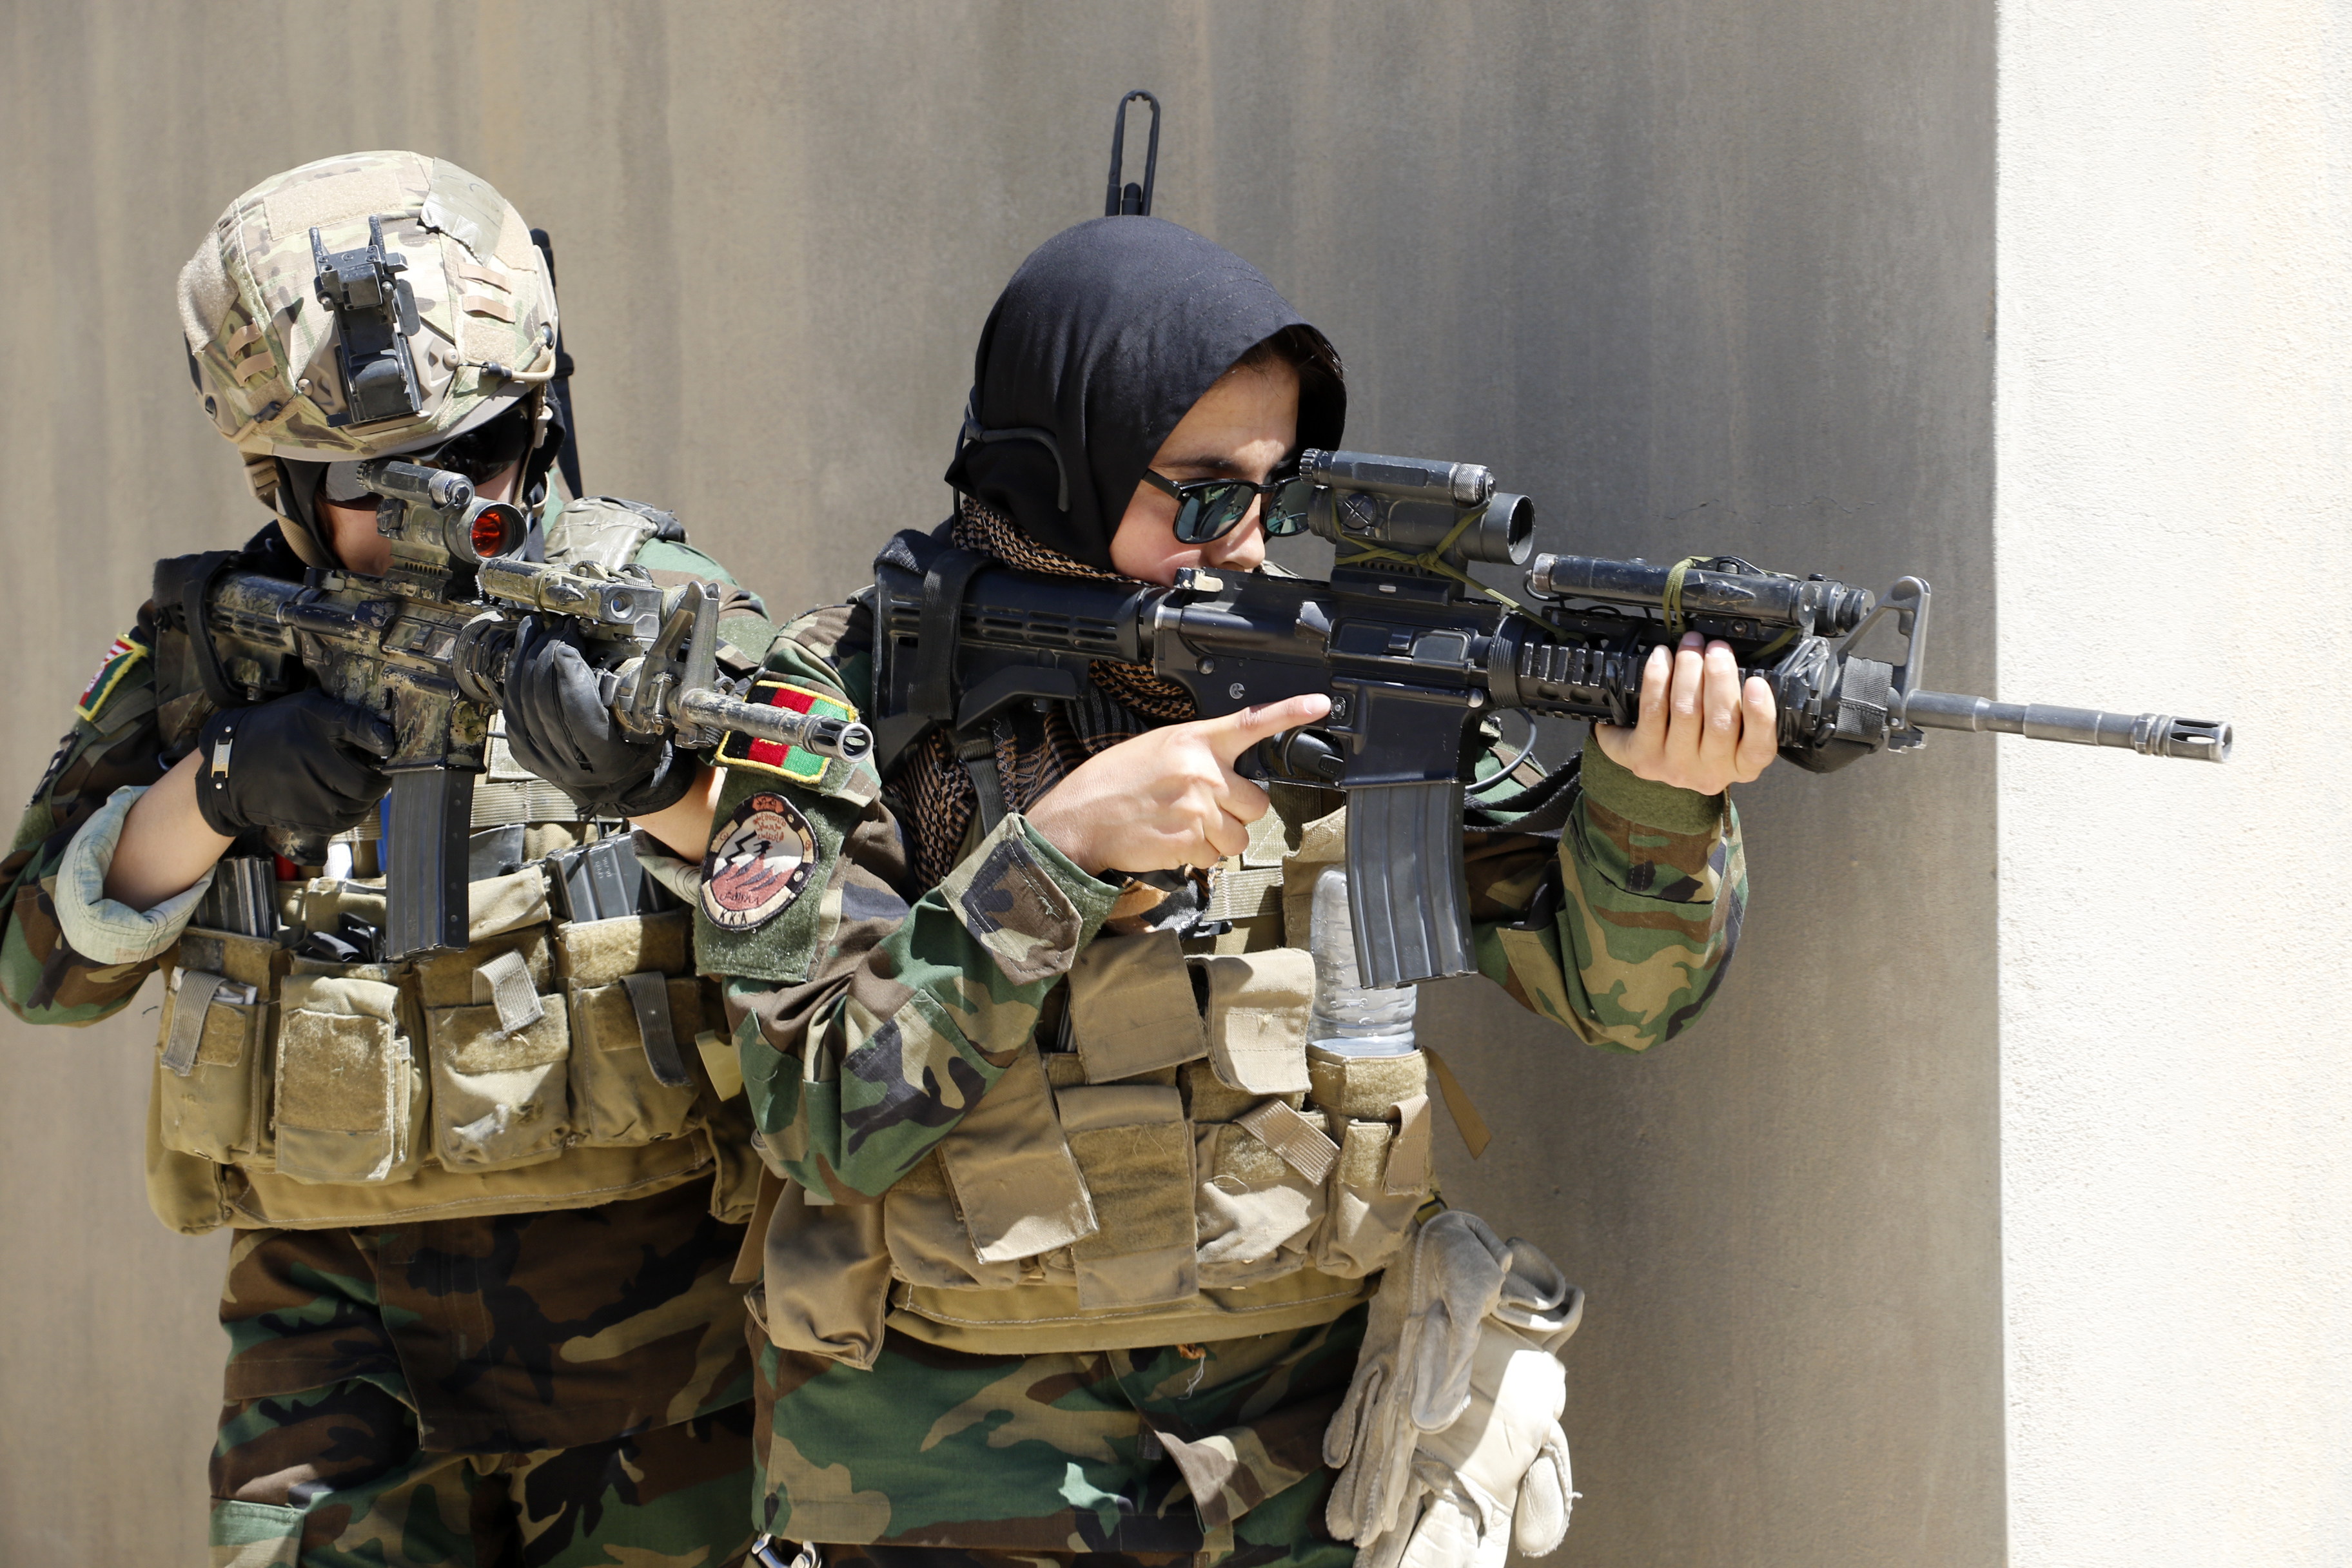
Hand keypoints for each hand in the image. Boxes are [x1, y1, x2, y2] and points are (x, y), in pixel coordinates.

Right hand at [191, 690, 395, 838]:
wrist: (228, 765)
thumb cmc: (275, 731)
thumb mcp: (307, 707)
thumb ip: (345, 715)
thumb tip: (385, 730)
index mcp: (312, 725)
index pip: (357, 727)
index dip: (380, 738)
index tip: (387, 746)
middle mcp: (309, 760)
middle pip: (366, 782)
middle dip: (377, 779)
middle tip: (375, 773)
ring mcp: (305, 794)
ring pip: (358, 806)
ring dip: (366, 799)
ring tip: (357, 786)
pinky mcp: (301, 818)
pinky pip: (342, 822)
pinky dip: (351, 813)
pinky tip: (343, 800)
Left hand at [502, 619, 694, 815]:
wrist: (615, 788)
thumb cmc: (635, 752)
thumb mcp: (645, 725)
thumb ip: (628, 694)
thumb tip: (611, 648)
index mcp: (602, 757)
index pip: (575, 705)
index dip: (569, 666)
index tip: (574, 636)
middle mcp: (565, 761)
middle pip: (542, 696)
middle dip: (548, 651)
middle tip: (559, 627)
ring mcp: (538, 757)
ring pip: (521, 696)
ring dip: (527, 656)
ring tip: (537, 629)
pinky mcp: (521, 749)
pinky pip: (510, 704)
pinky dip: (515, 673)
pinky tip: (522, 651)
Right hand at [1028, 693, 1331, 875]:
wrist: (1077, 819)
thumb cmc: (1111, 784)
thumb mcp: (1155, 749)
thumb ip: (1197, 754)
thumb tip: (1228, 770)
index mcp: (1193, 741)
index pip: (1251, 721)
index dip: (1290, 712)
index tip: (1319, 704)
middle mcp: (1201, 771)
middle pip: (1257, 803)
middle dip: (1235, 813)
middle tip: (1202, 810)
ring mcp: (1197, 808)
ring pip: (1239, 836)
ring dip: (1218, 840)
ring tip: (1182, 827)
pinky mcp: (1189, 841)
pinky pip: (1215, 858)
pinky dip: (1197, 857)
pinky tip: (1171, 841)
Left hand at [1592, 632, 1777, 794]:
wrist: (1654, 758)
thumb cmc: (1702, 736)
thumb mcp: (1732, 733)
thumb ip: (1742, 707)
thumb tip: (1738, 663)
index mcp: (1742, 767)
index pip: (1758, 748)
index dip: (1760, 715)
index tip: (1756, 682)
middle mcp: (1711, 773)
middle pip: (1719, 722)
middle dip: (1719, 676)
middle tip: (1717, 648)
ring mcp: (1676, 767)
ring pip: (1686, 712)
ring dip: (1688, 670)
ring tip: (1691, 644)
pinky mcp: (1645, 758)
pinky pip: (1653, 710)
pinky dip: (1658, 679)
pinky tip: (1662, 657)